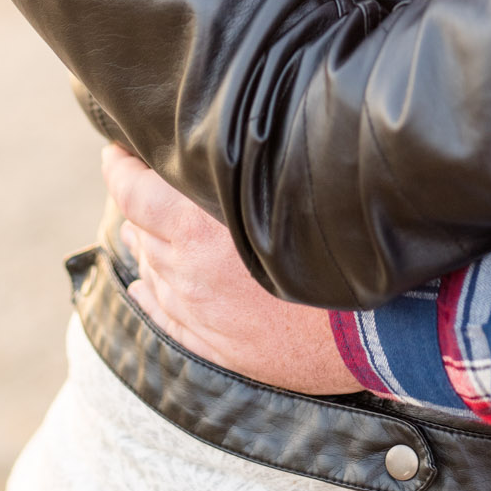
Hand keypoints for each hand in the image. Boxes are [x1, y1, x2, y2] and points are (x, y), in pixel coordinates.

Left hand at [100, 145, 359, 394]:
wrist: (374, 324)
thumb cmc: (340, 245)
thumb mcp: (285, 188)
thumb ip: (239, 169)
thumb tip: (216, 144)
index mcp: (197, 228)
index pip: (133, 192)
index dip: (119, 167)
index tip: (115, 151)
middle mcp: (187, 270)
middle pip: (140, 227)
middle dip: (138, 202)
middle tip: (143, 181)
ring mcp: (198, 311)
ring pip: (151, 269)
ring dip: (148, 244)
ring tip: (150, 226)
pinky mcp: (214, 346)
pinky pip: (163, 317)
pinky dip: (149, 295)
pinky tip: (145, 285)